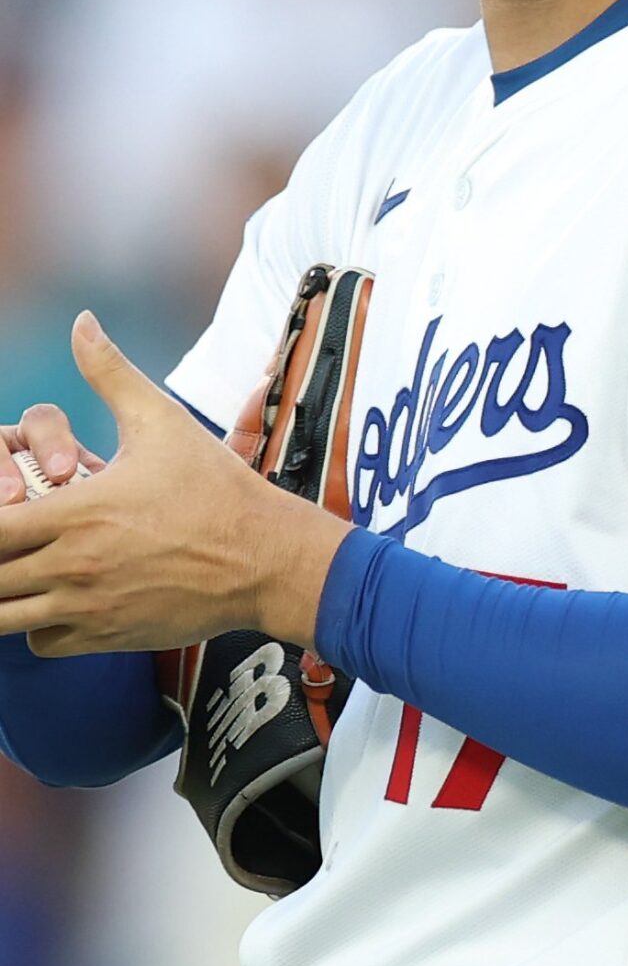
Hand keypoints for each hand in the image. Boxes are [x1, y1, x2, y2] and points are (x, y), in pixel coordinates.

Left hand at [0, 313, 350, 657]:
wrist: (265, 558)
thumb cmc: (214, 489)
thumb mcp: (161, 420)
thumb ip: (110, 371)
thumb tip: (82, 322)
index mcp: (77, 511)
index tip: (4, 498)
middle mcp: (73, 566)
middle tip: (14, 530)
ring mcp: (87, 609)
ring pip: (3, 618)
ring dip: (5, 592)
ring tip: (24, 564)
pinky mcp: (106, 638)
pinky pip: (40, 643)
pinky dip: (35, 624)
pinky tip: (56, 594)